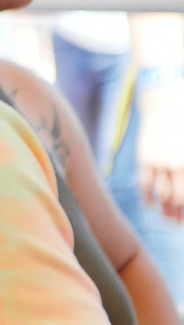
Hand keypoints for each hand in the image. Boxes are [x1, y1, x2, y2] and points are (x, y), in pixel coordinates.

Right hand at [140, 77, 183, 223]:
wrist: (166, 101)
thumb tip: (183, 187)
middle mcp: (177, 165)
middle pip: (178, 198)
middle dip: (178, 214)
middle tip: (177, 223)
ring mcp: (160, 162)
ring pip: (161, 194)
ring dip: (164, 209)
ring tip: (167, 218)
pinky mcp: (145, 158)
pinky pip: (145, 183)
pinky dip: (147, 197)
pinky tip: (150, 204)